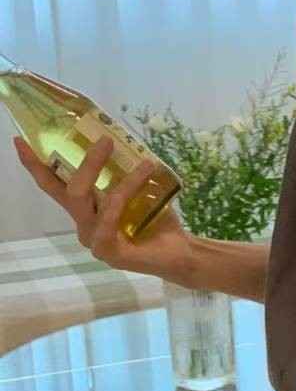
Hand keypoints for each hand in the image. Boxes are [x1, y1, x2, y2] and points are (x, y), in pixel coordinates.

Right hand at [13, 134, 193, 282]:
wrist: (180, 252)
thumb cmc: (157, 220)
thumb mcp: (139, 190)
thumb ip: (124, 170)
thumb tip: (119, 136)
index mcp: (86, 208)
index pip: (54, 185)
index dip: (35, 165)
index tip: (20, 141)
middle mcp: (85, 224)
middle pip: (70, 190)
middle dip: (86, 163)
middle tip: (106, 141)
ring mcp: (95, 240)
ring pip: (90, 204)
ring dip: (118, 181)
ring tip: (145, 165)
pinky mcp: (110, 254)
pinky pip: (104, 229)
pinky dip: (111, 211)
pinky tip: (118, 199)